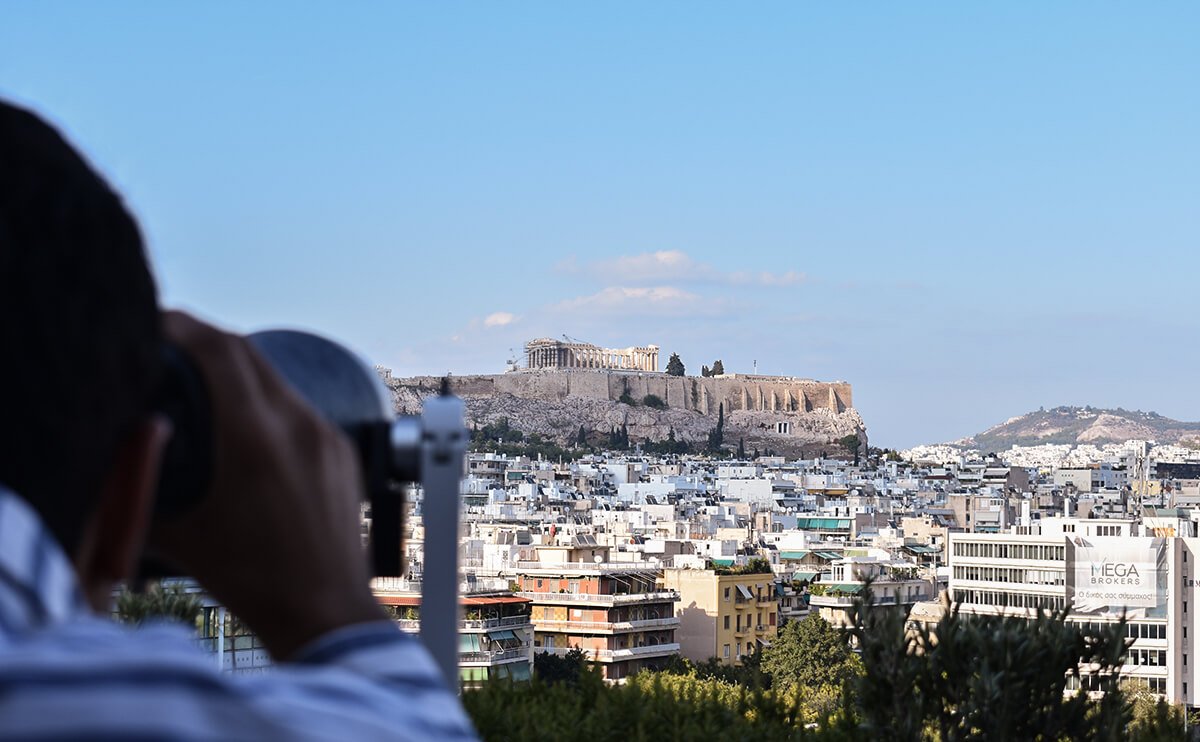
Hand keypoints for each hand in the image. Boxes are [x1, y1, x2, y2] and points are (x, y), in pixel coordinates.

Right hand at [149, 311, 384, 658]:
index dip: (184, 325)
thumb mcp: (178, 530)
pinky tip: (250, 429)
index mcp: (256, 437)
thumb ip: (146, 483)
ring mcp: (327, 436)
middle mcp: (298, 425)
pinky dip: (270, 405)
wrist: (322, 609)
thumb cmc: (251, 579)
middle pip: (248, 354)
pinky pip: (302, 409)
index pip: (220, 350)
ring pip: (277, 380)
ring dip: (241, 375)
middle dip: (207, 343)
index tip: (159, 322)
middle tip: (174, 347)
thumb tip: (128, 447)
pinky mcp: (343, 452)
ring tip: (208, 389)